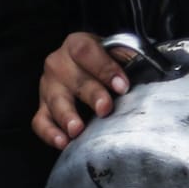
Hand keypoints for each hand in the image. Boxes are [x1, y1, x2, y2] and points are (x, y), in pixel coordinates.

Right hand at [33, 32, 132, 148]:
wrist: (91, 66)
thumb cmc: (107, 61)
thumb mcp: (118, 52)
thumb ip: (128, 58)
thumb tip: (148, 69)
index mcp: (76, 45)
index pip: (86, 52)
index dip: (104, 68)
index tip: (122, 86)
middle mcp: (58, 63)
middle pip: (73, 79)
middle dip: (91, 95)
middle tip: (105, 109)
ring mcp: (48, 86)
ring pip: (55, 100)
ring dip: (67, 116)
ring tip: (77, 130)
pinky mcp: (43, 107)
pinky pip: (40, 121)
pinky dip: (50, 133)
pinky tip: (63, 142)